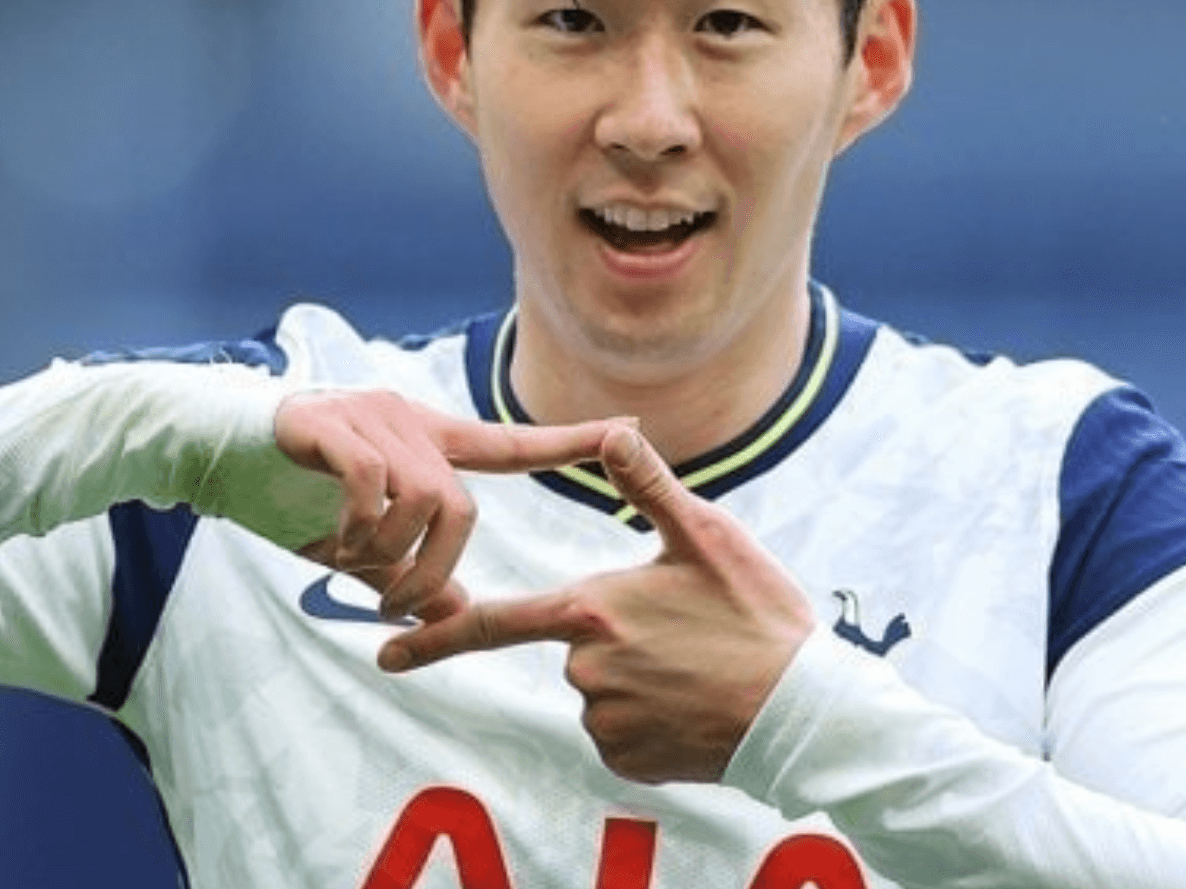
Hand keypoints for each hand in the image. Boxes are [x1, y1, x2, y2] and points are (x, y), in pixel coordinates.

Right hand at [276, 390, 620, 619]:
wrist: (215, 446)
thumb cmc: (294, 492)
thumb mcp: (362, 540)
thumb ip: (408, 569)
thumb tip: (456, 614)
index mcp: (428, 441)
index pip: (510, 444)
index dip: (569, 441)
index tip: (629, 433)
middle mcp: (410, 421)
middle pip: (460, 504)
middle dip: (432, 569)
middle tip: (394, 604)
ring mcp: (371, 416)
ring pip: (420, 497)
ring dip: (390, 554)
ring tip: (352, 568)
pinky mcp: (330, 420)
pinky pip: (371, 481)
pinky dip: (358, 526)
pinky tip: (331, 543)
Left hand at [378, 425, 816, 783]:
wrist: (804, 710)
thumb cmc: (755, 614)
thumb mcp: (705, 535)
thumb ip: (646, 484)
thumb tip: (613, 428)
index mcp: (592, 610)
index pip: (496, 623)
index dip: (434, 638)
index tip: (385, 654)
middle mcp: (587, 671)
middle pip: (576, 645)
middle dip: (613, 635)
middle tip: (683, 631)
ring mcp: (606, 722)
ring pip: (600, 689)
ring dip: (634, 675)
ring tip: (696, 664)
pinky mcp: (629, 762)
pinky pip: (621, 729)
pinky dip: (647, 715)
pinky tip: (692, 701)